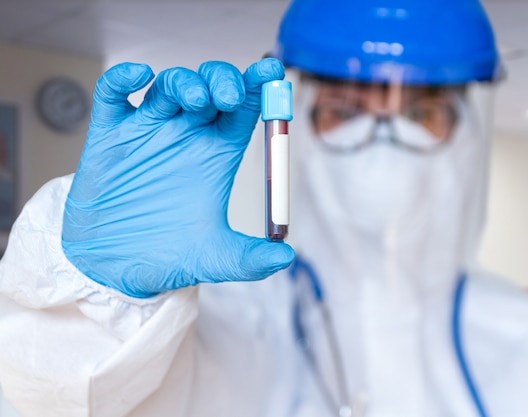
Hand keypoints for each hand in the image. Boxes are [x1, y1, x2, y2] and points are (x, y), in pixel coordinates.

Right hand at [62, 59, 294, 297]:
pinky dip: (124, 78)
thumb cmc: (166, 256)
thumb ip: (250, 258)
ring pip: (168, 85)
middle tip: (229, 97)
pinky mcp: (110, 134)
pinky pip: (113, 93)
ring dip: (184, 82)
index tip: (272, 72)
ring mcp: (147, 130)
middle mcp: (185, 135)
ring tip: (195, 101)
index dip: (258, 87)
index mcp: (215, 154)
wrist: (112, 268)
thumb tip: (286, 257)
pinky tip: (138, 77)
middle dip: (222, 81)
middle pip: (210, 88)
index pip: (243, 110)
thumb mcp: (214, 258)